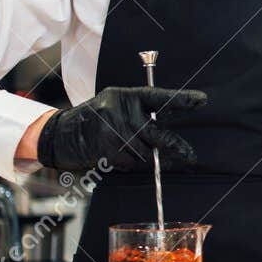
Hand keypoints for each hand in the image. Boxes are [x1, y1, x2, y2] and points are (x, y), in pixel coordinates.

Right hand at [35, 86, 204, 171]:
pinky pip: (132, 164)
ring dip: (152, 161)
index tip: (202, 101)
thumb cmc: (93, 118)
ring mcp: (112, 133)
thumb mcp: (114, 103)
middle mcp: (119, 112)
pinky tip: (124, 158)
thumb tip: (170, 126)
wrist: (59, 133)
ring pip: (146, 154)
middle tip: (190, 156)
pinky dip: (133, 165)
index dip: (182, 99)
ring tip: (148, 157)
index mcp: (125, 96)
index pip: (159, 97)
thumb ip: (140, 110)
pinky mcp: (106, 152)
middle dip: (176, 147)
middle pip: (158, 134)